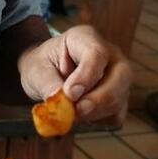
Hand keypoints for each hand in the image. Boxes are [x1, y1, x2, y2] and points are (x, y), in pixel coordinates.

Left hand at [17, 24, 131, 124]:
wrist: (45, 74)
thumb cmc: (41, 65)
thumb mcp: (36, 70)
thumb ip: (48, 84)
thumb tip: (62, 103)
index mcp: (85, 38)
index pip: (97, 54)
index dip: (87, 76)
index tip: (70, 93)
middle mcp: (110, 55)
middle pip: (122, 75)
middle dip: (100, 98)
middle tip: (77, 112)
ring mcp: (118, 76)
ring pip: (120, 98)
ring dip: (95, 113)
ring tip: (69, 113)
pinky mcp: (119, 98)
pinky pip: (116, 114)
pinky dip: (98, 121)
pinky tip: (79, 115)